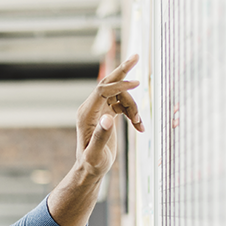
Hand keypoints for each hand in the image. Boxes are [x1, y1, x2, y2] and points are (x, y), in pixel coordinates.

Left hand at [75, 54, 141, 176]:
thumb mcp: (95, 154)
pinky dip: (133, 113)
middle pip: (108, 83)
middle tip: (137, 56)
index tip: (138, 84)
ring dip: (134, 107)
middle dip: (123, 71)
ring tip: (140, 124)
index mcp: (86, 114)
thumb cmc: (92, 164)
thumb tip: (109, 118)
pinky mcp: (106, 114)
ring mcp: (99, 110)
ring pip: (121, 96)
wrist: (90, 169)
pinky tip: (140, 127)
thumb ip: (101, 136)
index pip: (103, 90)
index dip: (119, 85)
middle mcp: (90, 108)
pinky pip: (122, 105)